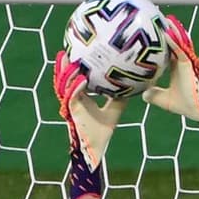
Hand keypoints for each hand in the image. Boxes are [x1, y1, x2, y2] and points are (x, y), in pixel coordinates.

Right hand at [54, 50, 127, 174]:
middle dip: (63, 66)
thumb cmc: (102, 131)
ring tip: (68, 60)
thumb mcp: (115, 109)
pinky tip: (81, 79)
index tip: (75, 54)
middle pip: (64, 80)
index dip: (72, 68)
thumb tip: (135, 84)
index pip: (73, 80)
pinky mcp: (72, 113)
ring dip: (66, 73)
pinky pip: (72, 97)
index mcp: (79, 99)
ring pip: (64, 86)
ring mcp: (71, 106)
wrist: (95, 147)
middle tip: (65, 51)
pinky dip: (76, 87)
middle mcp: (72, 101)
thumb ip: (120, 97)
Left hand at [141, 16, 198, 142]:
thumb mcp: (163, 100)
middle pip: (173, 43)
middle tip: (156, 20)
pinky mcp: (188, 64)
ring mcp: (185, 61)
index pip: (167, 51)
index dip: (160, 43)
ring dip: (171, 31)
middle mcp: (181, 62)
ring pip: (177, 43)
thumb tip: (142, 93)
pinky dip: (173, 41)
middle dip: (166, 32)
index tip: (151, 34)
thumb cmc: (184, 105)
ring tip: (163, 19)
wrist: (198, 110)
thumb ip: (153, 95)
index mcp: (176, 67)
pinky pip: (179, 49)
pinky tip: (166, 33)